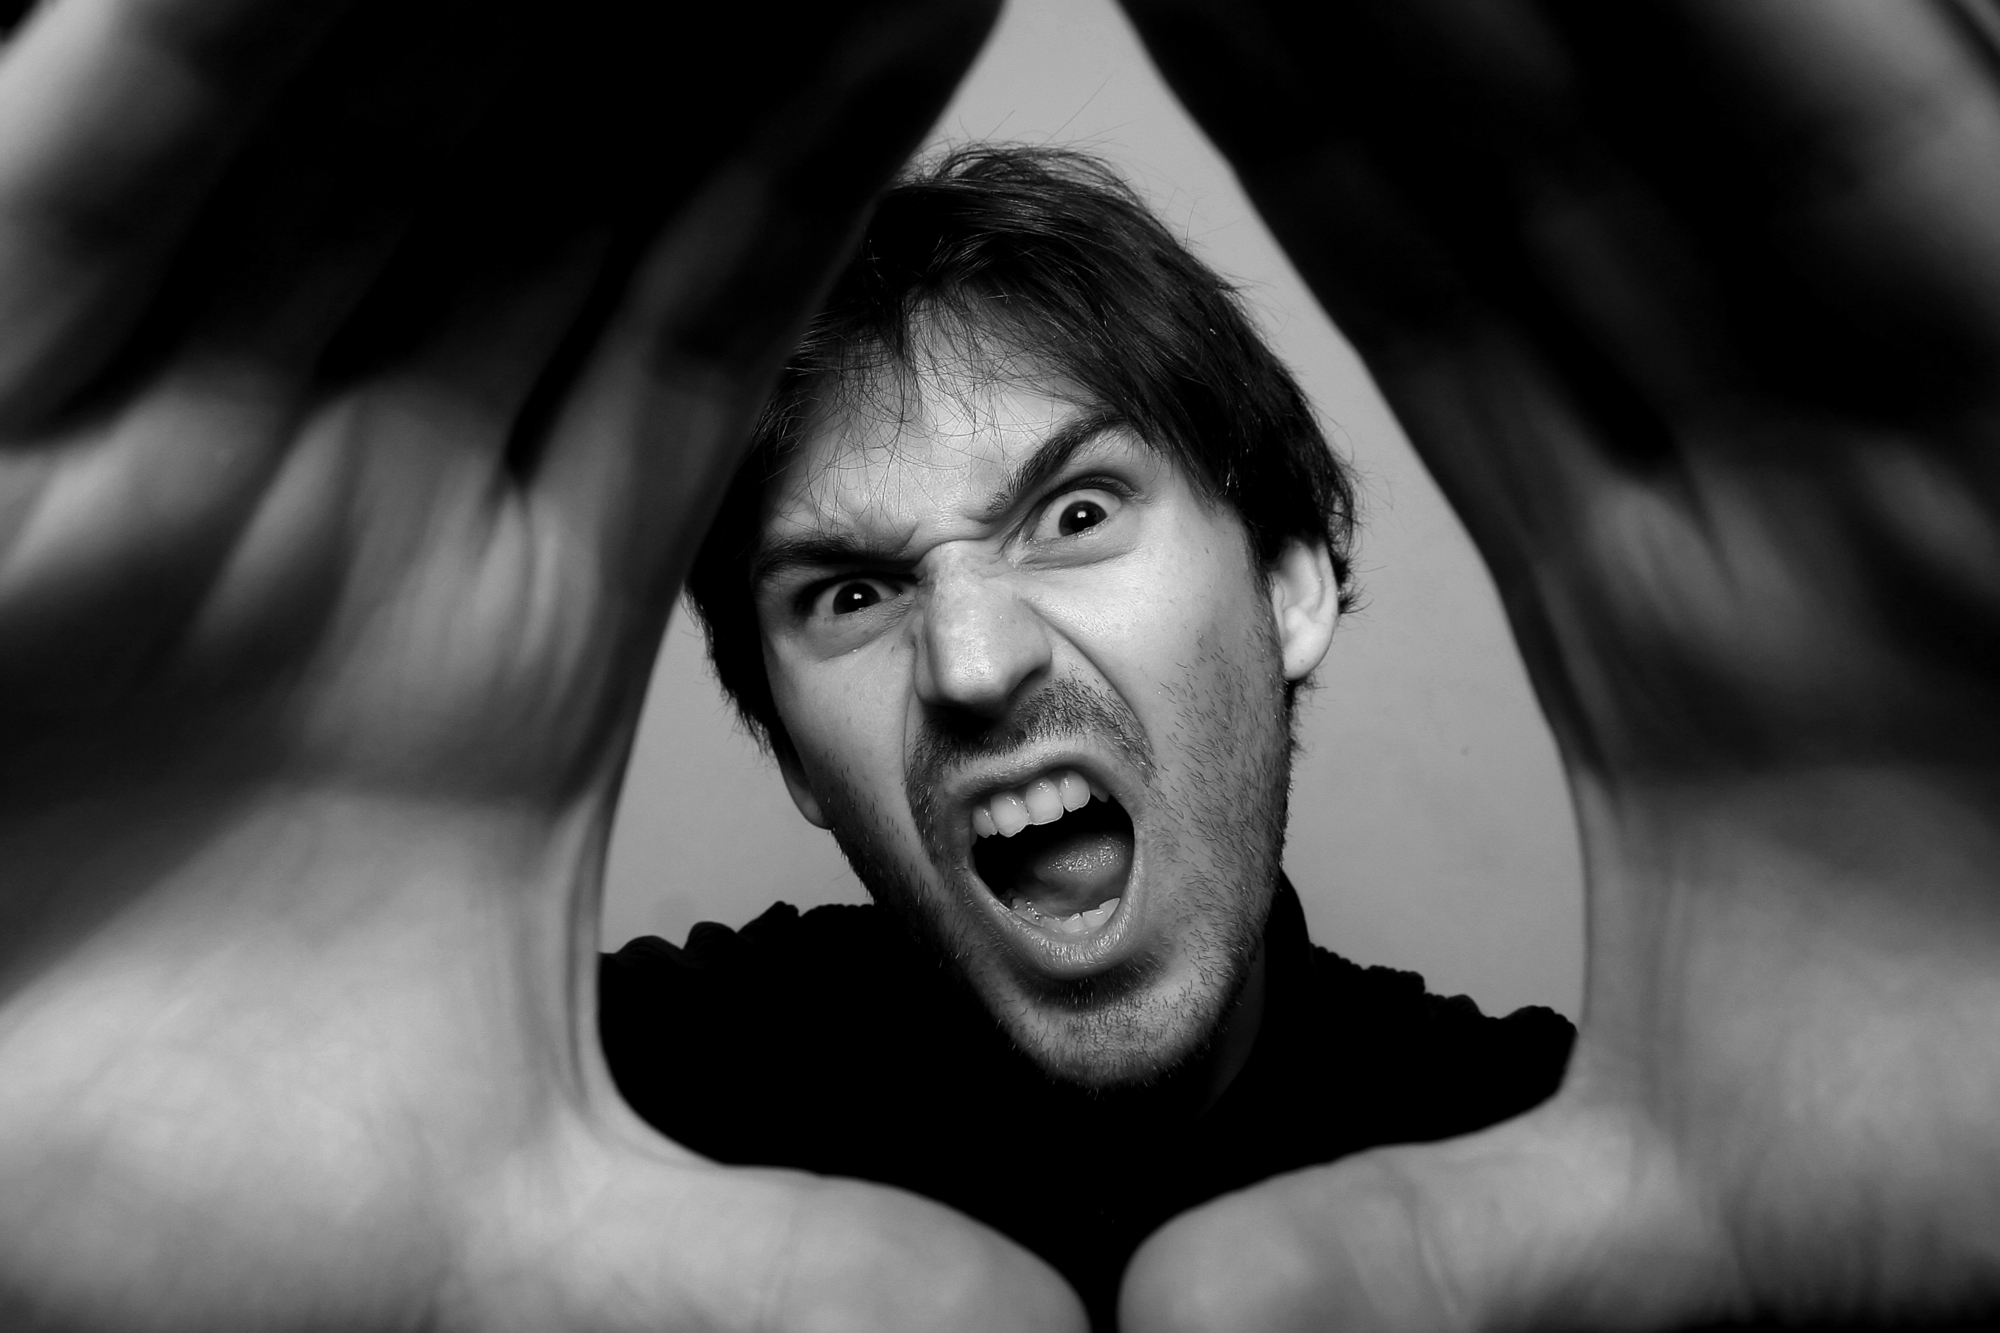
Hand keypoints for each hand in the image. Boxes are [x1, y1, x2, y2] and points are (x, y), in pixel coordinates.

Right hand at [0, 2, 1083, 1328]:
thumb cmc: (122, 1183)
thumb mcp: (484, 1240)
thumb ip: (760, 1277)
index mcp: (500, 604)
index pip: (709, 305)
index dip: (835, 137)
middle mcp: (349, 468)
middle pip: (577, 151)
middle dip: (710, 3)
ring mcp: (157, 417)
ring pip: (372, 117)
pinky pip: (108, 169)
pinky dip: (213, 44)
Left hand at [1116, 2, 1999, 1327]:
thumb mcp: (1716, 1216)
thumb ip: (1437, 1251)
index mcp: (1678, 593)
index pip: (1434, 297)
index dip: (1294, 137)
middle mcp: (1801, 448)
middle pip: (1535, 144)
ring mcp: (1957, 396)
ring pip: (1702, 104)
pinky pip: (1897, 153)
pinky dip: (1785, 36)